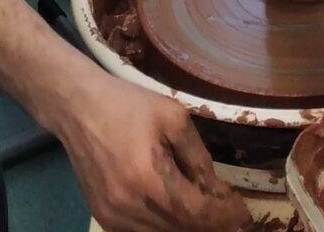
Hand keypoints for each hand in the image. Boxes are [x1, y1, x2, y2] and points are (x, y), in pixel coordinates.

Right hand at [56, 73, 250, 231]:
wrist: (79, 108)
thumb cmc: (129, 105)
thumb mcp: (173, 118)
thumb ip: (197, 156)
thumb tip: (216, 189)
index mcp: (149, 179)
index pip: (196, 212)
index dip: (224, 217)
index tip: (244, 215)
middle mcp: (129, 207)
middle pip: (180, 228)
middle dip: (211, 224)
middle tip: (232, 214)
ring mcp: (111, 217)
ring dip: (189, 227)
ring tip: (211, 213)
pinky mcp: (102, 217)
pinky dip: (164, 228)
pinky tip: (180, 215)